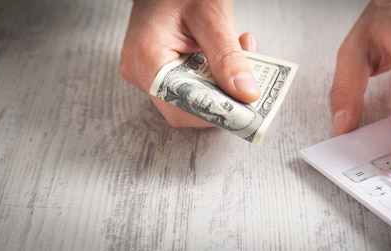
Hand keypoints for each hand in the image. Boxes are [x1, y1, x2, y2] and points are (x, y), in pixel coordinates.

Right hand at [119, 0, 259, 127]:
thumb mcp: (212, 16)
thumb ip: (228, 57)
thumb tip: (246, 94)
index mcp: (146, 56)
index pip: (179, 104)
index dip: (213, 111)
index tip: (245, 107)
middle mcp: (140, 69)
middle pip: (184, 107)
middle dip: (222, 97)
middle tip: (250, 78)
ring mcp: (147, 71)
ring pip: (190, 98)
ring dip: (222, 85)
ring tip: (242, 52)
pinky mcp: (159, 68)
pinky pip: (189, 85)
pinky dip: (214, 77)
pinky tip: (228, 55)